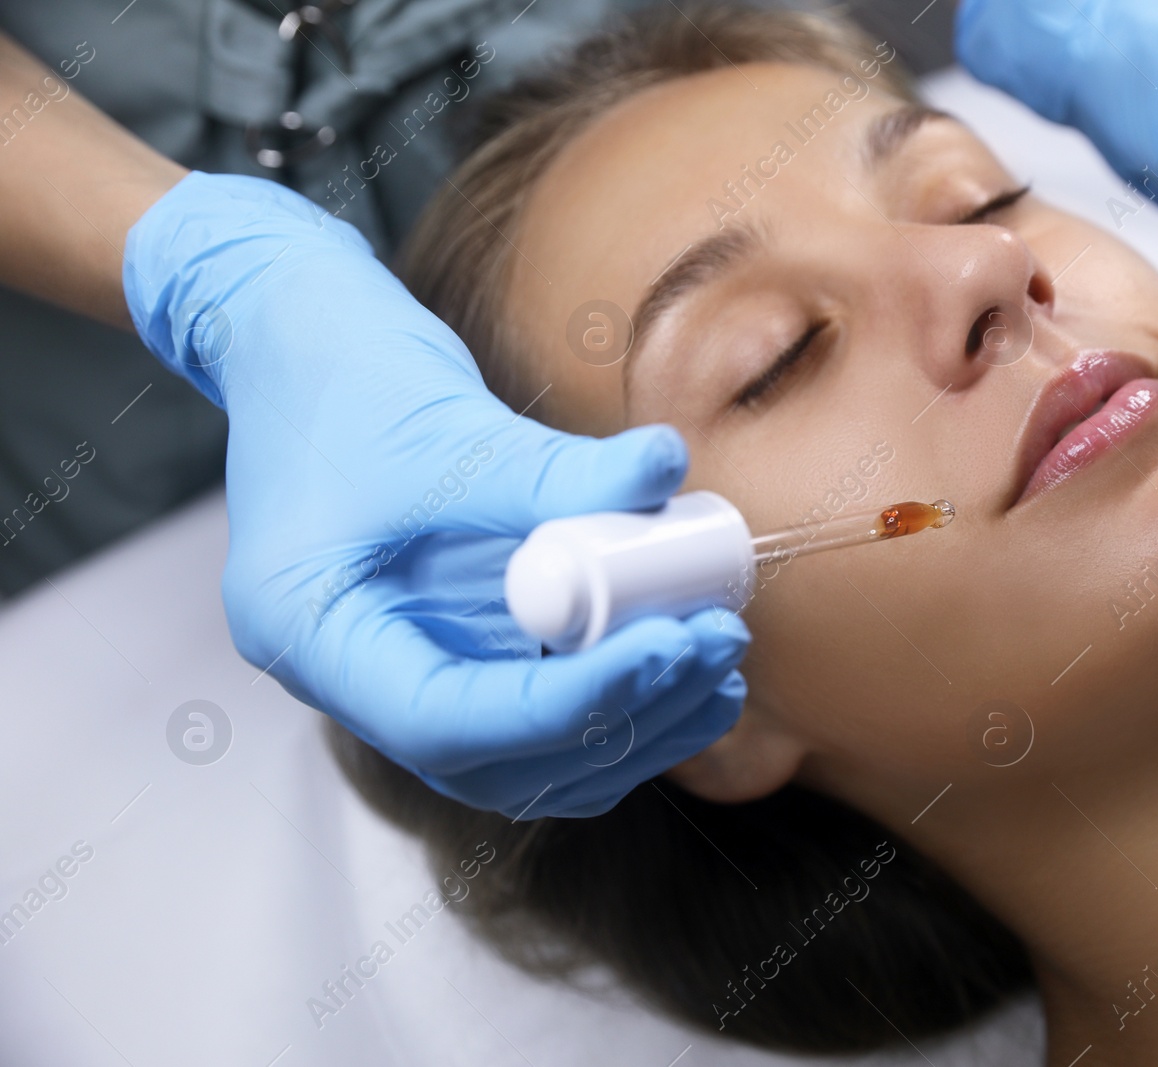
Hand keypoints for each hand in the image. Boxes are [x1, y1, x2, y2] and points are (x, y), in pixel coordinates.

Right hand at [124, 172, 749, 817]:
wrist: (302, 341)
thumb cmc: (340, 377)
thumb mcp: (444, 425)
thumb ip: (552, 471)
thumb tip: (664, 472)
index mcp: (312, 635)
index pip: (445, 723)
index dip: (570, 703)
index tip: (668, 649)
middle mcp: (355, 675)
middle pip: (497, 761)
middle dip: (620, 717)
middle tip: (714, 648)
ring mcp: (407, 666)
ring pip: (529, 757)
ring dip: (633, 722)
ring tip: (719, 658)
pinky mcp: (456, 645)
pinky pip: (542, 705)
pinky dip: (617, 694)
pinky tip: (688, 654)